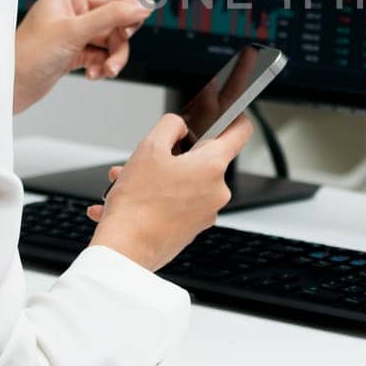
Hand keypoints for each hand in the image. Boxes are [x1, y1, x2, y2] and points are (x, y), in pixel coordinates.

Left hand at [13, 0, 154, 113]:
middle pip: (118, 6)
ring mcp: (77, 28)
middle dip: (124, 29)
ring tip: (107, 71)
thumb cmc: (28, 55)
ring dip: (117, 53)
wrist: (10, 89)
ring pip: (116, 33)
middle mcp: (74, 5)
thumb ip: (111, 17)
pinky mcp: (78, 49)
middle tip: (123, 42)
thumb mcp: (73, 33)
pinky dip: (105, 63)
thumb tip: (143, 8)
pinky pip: (106, 50)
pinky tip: (95, 75)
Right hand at [86, 113, 253, 271]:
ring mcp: (205, 213)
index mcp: (213, 166)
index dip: (235, 118)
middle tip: (147, 159)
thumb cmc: (137, 205)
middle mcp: (216, 191)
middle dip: (173, 156)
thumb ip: (170, 125)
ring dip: (158, 178)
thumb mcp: (148, 148)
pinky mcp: (191, 230)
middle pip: (202, 160)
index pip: (240, 132)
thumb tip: (179, 126)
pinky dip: (156, 199)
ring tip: (126, 181)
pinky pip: (176, 205)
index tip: (230, 115)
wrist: (125, 250)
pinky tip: (127, 201)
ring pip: (184, 183)